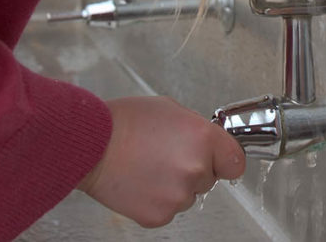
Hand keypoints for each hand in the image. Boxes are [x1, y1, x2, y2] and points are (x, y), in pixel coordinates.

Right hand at [78, 96, 245, 227]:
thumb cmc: (124, 122)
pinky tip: (139, 181)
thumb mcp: (170, 109)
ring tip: (147, 166)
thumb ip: (195, 128)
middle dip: (192, 169)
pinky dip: (156, 199)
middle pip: (209, 178)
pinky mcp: (159, 216)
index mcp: (204, 139)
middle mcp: (196, 169)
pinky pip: (167, 209)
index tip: (217, 160)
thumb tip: (205, 142)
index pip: (235, 162)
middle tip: (165, 156)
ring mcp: (178, 196)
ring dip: (173, 185)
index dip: (224, 160)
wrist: (90, 145)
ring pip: (187, 195)